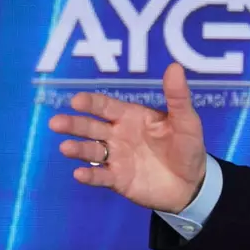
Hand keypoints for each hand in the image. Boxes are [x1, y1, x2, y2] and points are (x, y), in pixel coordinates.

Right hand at [48, 63, 207, 212]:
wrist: (193, 182)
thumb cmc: (187, 146)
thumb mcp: (186, 121)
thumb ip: (177, 97)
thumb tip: (175, 67)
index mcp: (130, 117)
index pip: (106, 107)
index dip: (91, 103)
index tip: (77, 100)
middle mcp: (117, 135)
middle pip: (90, 127)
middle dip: (73, 124)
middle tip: (56, 123)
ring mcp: (115, 157)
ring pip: (91, 151)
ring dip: (77, 149)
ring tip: (66, 147)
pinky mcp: (117, 179)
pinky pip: (100, 176)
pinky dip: (90, 175)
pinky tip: (79, 173)